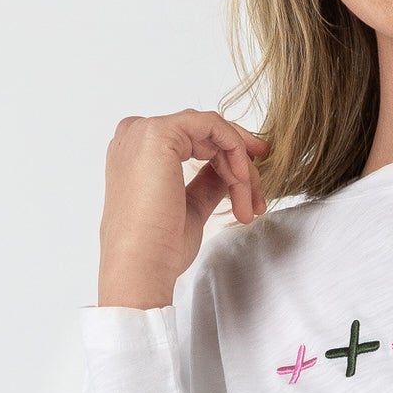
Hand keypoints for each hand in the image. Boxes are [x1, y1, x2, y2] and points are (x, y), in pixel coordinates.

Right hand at [98, 110, 271, 308]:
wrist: (142, 265)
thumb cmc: (158, 247)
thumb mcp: (190, 207)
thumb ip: (206, 183)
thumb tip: (229, 173)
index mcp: (135, 155)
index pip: (191, 142)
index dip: (227, 159)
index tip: (251, 185)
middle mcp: (135, 137)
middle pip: (204, 136)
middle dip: (239, 167)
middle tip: (257, 201)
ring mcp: (144, 131)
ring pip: (213, 133)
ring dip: (240, 168)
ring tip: (249, 207)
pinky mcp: (159, 132)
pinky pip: (213, 126)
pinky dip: (235, 149)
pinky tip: (241, 181)